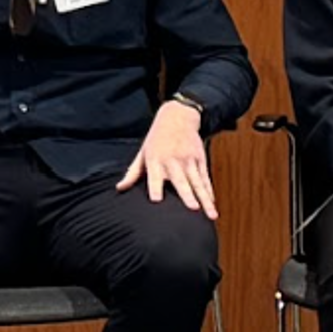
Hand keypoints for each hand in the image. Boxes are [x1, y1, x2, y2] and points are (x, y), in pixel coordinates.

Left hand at [116, 100, 215, 217]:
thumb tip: (119, 188)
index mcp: (155, 160)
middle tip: (193, 209)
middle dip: (187, 195)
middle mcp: (173, 161)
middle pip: (181, 181)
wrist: (177, 117)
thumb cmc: (156, 139)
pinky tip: (213, 202)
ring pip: (198, 182)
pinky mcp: (200, 158)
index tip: (157, 200)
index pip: (155, 176)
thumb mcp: (142, 153)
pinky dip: (210, 190)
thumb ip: (132, 173)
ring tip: (211, 214)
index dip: (155, 187)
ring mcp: (189, 160)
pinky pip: (205, 178)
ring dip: (205, 198)